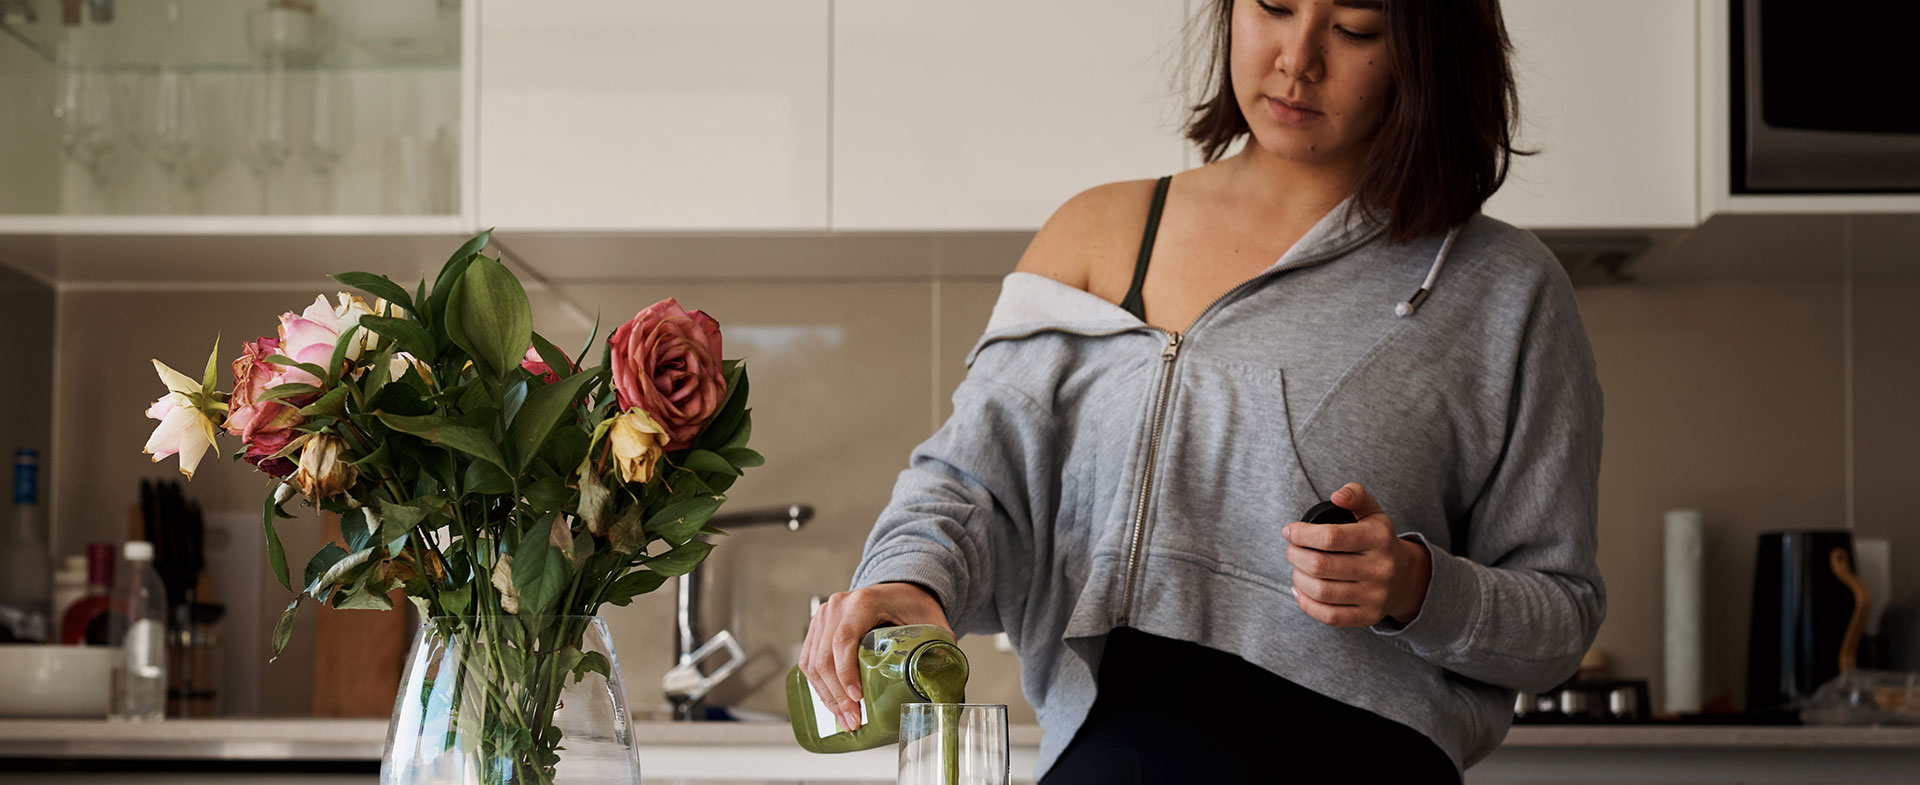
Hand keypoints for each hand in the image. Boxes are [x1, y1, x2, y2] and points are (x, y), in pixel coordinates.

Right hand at [799, 582, 950, 731]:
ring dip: (827, 696)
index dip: (846, 673)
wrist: (901, 588)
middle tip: (853, 720)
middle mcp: (837, 606)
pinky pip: (810, 661)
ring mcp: (824, 616)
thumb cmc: (914, 604)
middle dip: (837, 695)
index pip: (844, 639)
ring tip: (845, 719)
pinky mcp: (818, 628)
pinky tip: (833, 704)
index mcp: (863, 602)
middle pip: (825, 656)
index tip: (858, 699)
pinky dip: (820, 686)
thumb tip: (941, 683)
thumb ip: (938, 648)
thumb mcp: (931, 622)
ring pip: (813, 662)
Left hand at [1283, 482, 1431, 627]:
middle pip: (1321, 565)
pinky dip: (1306, 603)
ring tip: (1296, 568)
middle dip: (1295, 555)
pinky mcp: (1368, 616)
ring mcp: (1375, 595)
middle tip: (1291, 550)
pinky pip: (1329, 616)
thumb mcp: (1373, 513)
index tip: (1289, 531)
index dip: (1302, 534)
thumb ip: (1355, 496)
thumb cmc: (1378, 541)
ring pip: (1321, 591)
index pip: (1331, 536)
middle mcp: (1380, 568)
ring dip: (1298, 578)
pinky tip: (1300, 591)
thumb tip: (1337, 496)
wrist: (1405, 577)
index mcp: (1379, 538)